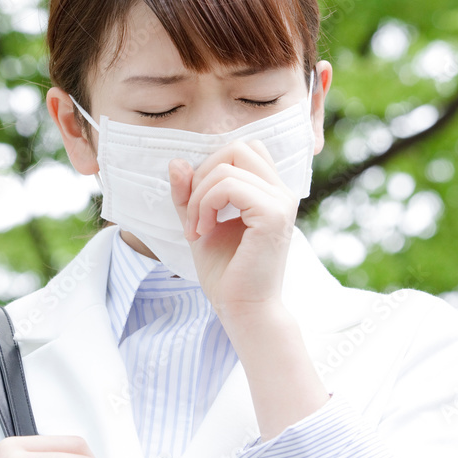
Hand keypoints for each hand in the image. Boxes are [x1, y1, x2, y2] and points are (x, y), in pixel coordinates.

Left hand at [168, 138, 297, 322]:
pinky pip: (228, 186)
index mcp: (270, 191)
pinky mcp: (273, 215)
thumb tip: (176, 161)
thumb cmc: (226, 272)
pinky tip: (204, 231)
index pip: (242, 149)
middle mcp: (281, 192)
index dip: (212, 166)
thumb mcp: (199, 222)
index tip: (199, 205)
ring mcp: (280, 201)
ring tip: (197, 229)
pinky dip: (205, 204)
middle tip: (195, 215)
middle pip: (236, 148)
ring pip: (227, 167)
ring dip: (199, 197)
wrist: (242, 309)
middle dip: (203, 175)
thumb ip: (188, 193)